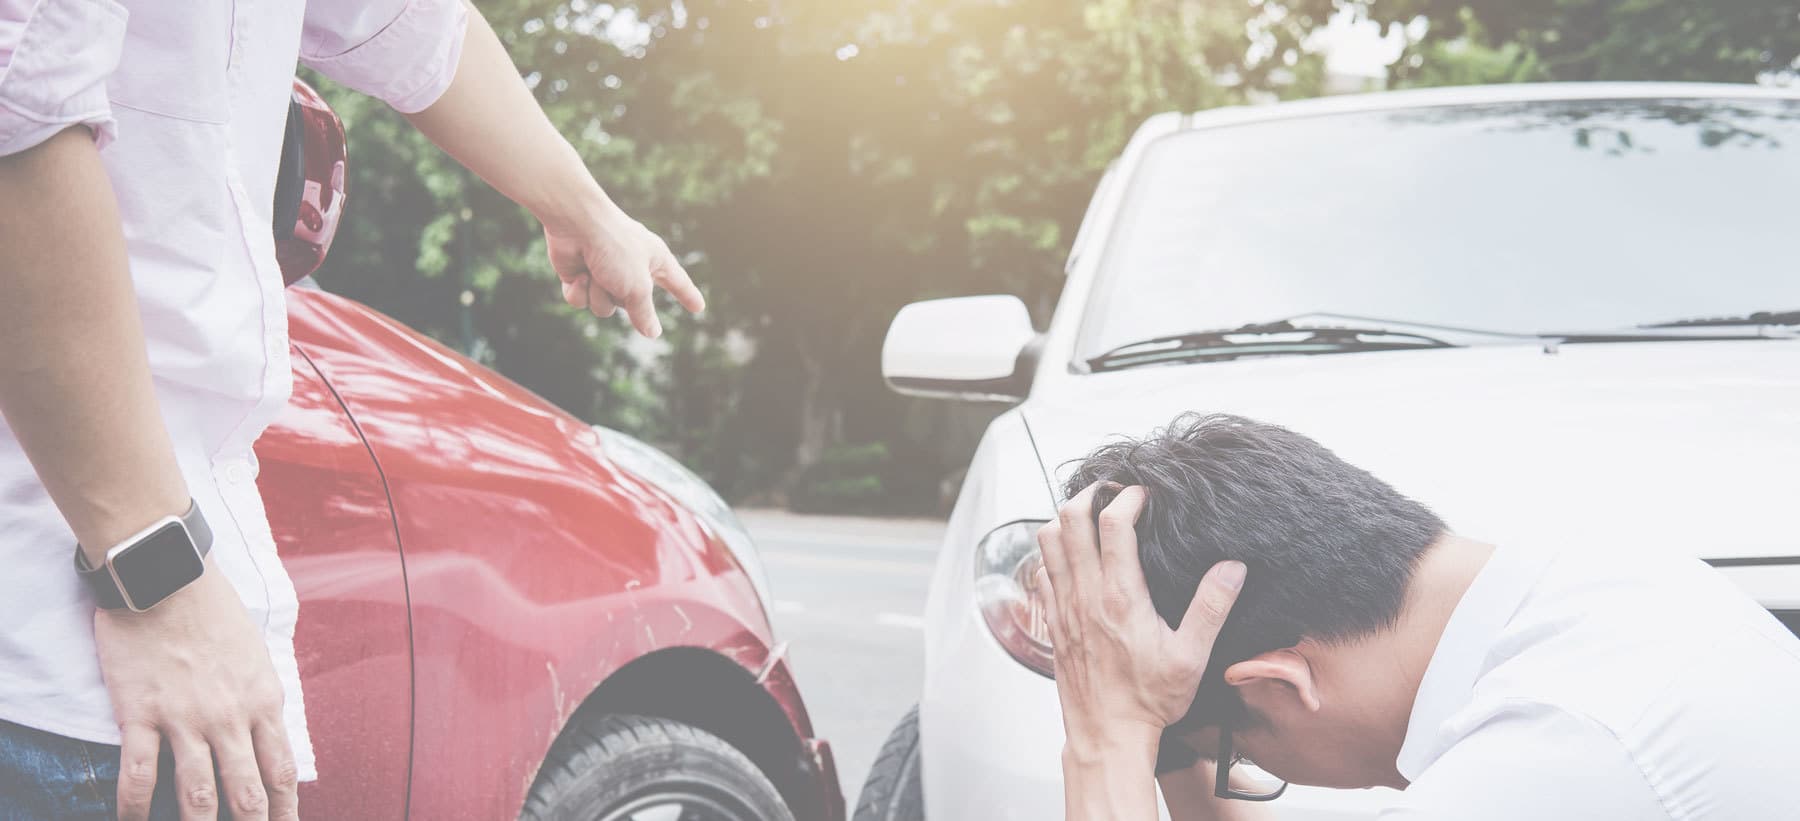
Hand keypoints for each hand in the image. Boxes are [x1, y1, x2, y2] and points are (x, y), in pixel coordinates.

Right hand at [93, 559, 297, 820]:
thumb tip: (263, 738)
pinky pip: (139, 774)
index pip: (282, 772)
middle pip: (247, 792)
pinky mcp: (141, 713)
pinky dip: (134, 808)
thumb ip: (259, 699)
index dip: (285, 812)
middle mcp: (230, 717)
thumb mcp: (256, 656)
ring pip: (197, 794)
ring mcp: (185, 718)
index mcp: (264, 701)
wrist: (166, 577)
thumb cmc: (213, 611)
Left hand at [542, 195, 703, 337]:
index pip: (677, 283)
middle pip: (630, 305)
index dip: (688, 295)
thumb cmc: (615, 248)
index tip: (698, 307)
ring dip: (598, 294)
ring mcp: (604, 272)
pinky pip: (582, 301)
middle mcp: (631, 267)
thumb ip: (644, 313)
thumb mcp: (637, 286)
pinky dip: (579, 291)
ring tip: (595, 272)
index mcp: (655, 260)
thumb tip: (653, 333)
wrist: (575, 223)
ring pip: (604, 307)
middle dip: (620, 296)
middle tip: (615, 276)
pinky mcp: (580, 275)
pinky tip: (579, 274)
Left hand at [1035, 484, 1245, 758]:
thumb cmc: (1148, 700)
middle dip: (1090, 495)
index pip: (1113, 524)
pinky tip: (1072, 557)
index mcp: (1121, 596)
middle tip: (1112, 493)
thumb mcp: (1192, 656)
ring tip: (1090, 516)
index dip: (1128, 497)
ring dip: (1065, 519)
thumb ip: (1212, 607)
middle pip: (1070, 519)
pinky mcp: (1052, 621)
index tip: (1145, 493)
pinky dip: (1051, 552)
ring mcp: (1063, 606)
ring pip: (1047, 540)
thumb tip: (1232, 567)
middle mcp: (1085, 594)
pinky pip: (1040, 571)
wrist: (1107, 735)